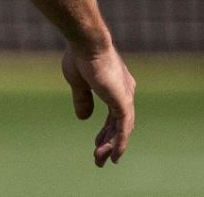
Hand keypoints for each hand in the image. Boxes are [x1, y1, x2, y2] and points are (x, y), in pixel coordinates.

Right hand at [61, 43, 135, 165]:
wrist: (86, 43)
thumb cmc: (80, 56)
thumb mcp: (78, 82)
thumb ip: (83, 100)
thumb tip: (84, 118)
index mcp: (115, 86)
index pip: (114, 115)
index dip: (106, 130)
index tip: (98, 143)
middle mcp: (124, 92)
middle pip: (119, 124)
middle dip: (108, 141)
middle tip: (99, 157)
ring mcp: (125, 97)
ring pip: (121, 129)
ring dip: (111, 145)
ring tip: (101, 160)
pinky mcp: (123, 102)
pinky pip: (123, 128)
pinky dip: (119, 142)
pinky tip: (114, 155)